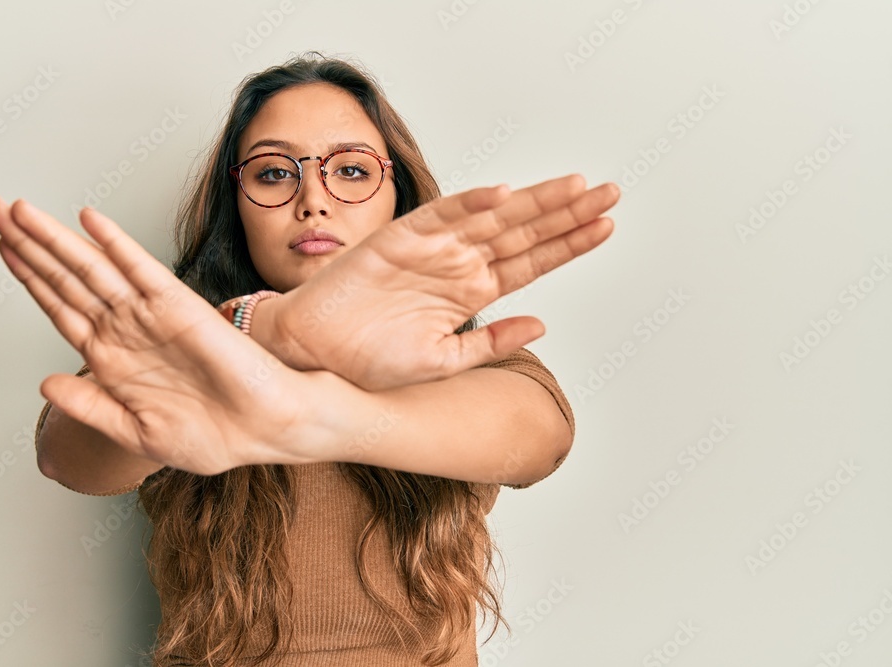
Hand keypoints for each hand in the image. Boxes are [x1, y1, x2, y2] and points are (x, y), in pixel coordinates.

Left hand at [0, 197, 327, 474]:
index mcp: (112, 360)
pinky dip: (115, 244)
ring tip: (20, 210)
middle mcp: (126, 330)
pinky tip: (89, 221)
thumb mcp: (136, 432)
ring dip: (56, 238)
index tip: (2, 249)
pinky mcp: (179, 307)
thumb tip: (45, 385)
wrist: (263, 431)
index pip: (61, 308)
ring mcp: (150, 315)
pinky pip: (141, 270)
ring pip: (93, 268)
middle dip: (29, 244)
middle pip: (67, 279)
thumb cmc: (212, 436)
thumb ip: (90, 407)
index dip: (29, 279)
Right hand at [271, 174, 619, 390]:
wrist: (316, 355)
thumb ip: (491, 342)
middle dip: (567, 212)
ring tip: (577, 187)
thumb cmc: (372, 362)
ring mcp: (431, 248)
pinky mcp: (398, 238)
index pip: (531, 262)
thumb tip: (541, 324)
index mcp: (471, 292)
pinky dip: (468, 203)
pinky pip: (439, 216)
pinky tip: (502, 195)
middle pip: (523, 232)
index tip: (606, 227)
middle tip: (610, 192)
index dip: (569, 244)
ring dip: (533, 202)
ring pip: (492, 217)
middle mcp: (458, 264)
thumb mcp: (443, 362)